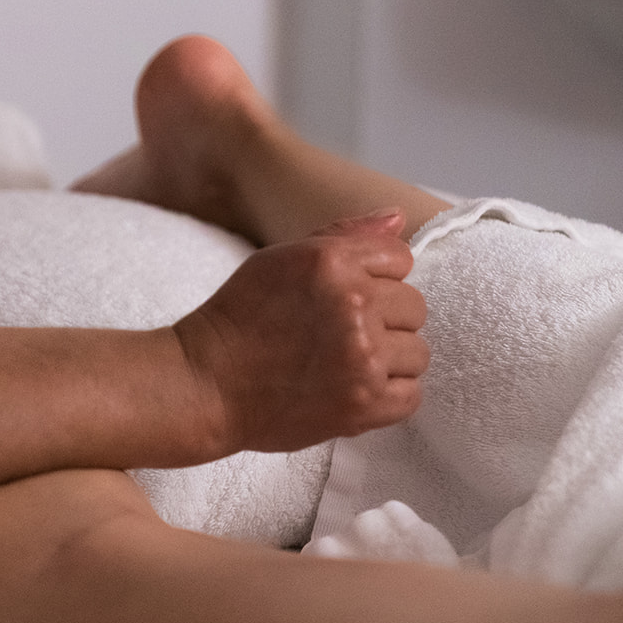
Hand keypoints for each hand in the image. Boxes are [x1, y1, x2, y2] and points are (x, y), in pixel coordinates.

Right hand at [173, 209, 428, 452]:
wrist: (204, 384)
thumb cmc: (237, 320)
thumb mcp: (280, 259)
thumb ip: (344, 236)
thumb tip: (399, 218)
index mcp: (332, 261)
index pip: (400, 259)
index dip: (376, 280)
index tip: (345, 300)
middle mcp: (354, 304)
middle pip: (414, 307)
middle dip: (384, 320)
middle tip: (340, 337)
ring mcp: (362, 357)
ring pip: (417, 353)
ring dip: (388, 361)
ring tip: (346, 366)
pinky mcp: (363, 404)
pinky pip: (411, 396)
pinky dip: (388, 397)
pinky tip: (355, 391)